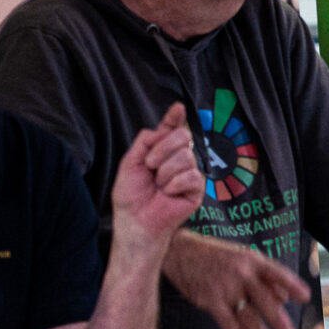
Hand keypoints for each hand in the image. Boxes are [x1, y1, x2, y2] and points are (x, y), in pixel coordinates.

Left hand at [110, 105, 204, 261]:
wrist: (135, 220)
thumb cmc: (131, 195)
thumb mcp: (131, 162)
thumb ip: (146, 140)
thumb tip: (163, 127)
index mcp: (162, 151)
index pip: (172, 128)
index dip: (175, 117)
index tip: (178, 108)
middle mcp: (179, 159)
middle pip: (183, 136)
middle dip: (162, 149)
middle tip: (150, 166)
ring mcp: (190, 173)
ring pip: (186, 156)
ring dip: (165, 172)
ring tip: (158, 185)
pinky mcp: (197, 189)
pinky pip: (192, 175)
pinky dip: (174, 184)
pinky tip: (168, 194)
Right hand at [163, 231, 310, 328]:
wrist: (180, 251)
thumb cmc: (217, 256)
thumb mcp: (243, 258)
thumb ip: (265, 276)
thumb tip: (284, 298)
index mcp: (252, 259)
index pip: (277, 272)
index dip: (293, 284)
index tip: (306, 298)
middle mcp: (240, 272)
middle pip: (264, 299)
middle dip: (278, 320)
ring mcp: (224, 286)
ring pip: (247, 315)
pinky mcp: (208, 299)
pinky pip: (227, 322)